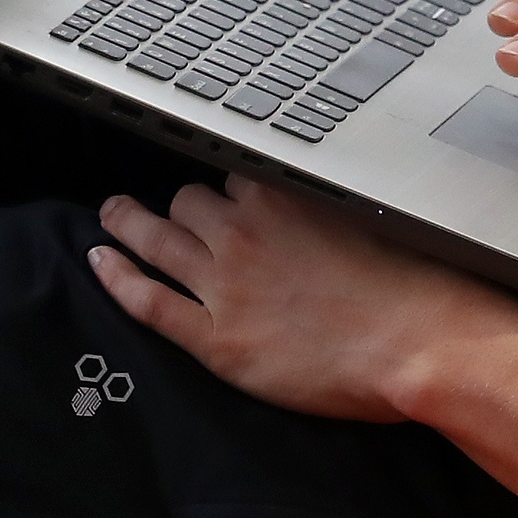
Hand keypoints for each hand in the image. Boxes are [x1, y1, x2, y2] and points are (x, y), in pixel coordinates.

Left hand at [89, 177, 517, 423]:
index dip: (224, 185)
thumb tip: (326, 203)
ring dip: (128, 223)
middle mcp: (245, 232)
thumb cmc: (414, 288)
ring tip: (113, 217)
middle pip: (187, 200)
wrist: (416, 344)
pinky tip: (101, 262)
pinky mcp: (217, 339)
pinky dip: (117, 278)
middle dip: (178, 205)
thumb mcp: (376, 221)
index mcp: (284, 197)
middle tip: (162, 207)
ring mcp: (224, 286)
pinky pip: (148, 300)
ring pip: (157, 238)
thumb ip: (335, 207)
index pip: (232, 174)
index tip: (216, 186)